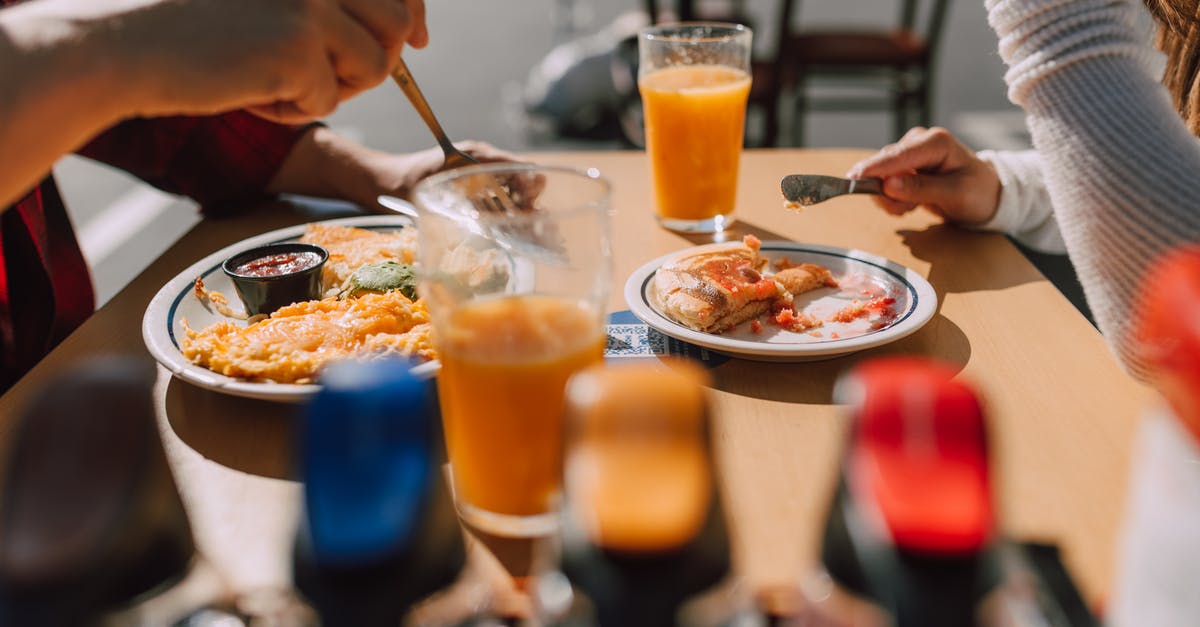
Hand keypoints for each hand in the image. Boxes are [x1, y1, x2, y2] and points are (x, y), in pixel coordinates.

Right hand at [81, 0, 427, 122]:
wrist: (123, 44)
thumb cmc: (195, 24)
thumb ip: (331, 2)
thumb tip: (412, 26)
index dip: (412, 12)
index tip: (418, 39)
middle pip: (397, 23)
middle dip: (372, 60)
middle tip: (318, 72)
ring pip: (375, 65)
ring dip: (335, 85)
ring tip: (279, 78)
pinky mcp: (299, 44)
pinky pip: (330, 99)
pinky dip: (294, 109)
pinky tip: (249, 90)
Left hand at [267, 130, 524, 209]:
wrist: (384, 179)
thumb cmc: (402, 184)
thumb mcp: (429, 196)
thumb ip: (456, 205)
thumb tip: (489, 223)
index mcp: (477, 155)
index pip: (523, 166)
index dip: (532, 188)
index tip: (527, 209)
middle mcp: (484, 160)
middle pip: (525, 177)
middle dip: (530, 202)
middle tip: (524, 226)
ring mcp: (481, 172)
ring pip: (515, 188)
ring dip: (520, 209)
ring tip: (517, 232)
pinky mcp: (475, 185)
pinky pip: (501, 196)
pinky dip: (506, 211)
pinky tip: (501, 229)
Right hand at [847, 127, 1001, 224]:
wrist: (985, 196)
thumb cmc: (977, 193)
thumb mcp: (955, 194)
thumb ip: (921, 188)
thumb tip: (889, 184)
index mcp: (936, 142)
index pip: (898, 155)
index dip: (875, 167)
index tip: (854, 179)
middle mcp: (918, 141)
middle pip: (884, 165)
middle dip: (887, 192)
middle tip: (907, 209)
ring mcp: (908, 153)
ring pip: (880, 176)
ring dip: (891, 198)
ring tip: (913, 207)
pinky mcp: (902, 166)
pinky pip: (882, 183)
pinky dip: (892, 198)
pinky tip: (910, 203)